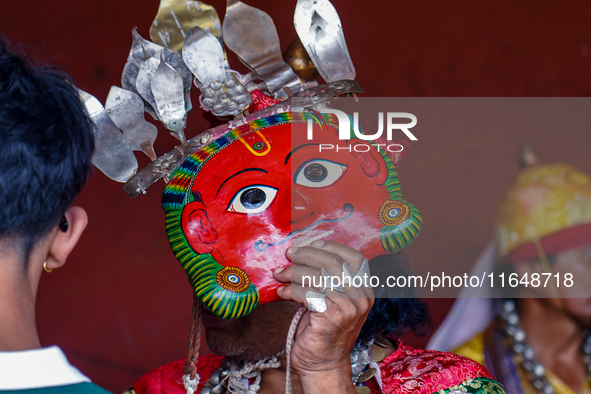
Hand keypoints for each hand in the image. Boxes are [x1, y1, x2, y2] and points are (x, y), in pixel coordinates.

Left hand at [273, 241, 373, 392]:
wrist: (323, 364)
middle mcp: (361, 297)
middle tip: (289, 254)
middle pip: (333, 263)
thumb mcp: (333, 300)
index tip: (311, 243)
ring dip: (293, 272)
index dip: (332, 246)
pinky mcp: (331, 317)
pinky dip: (291, 290)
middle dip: (307, 255)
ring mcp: (348, 308)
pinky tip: (282, 292)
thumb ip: (327, 279)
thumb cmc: (324, 330)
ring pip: (317, 276)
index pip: (355, 258)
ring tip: (279, 274)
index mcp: (365, 289)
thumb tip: (303, 253)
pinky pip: (307, 293)